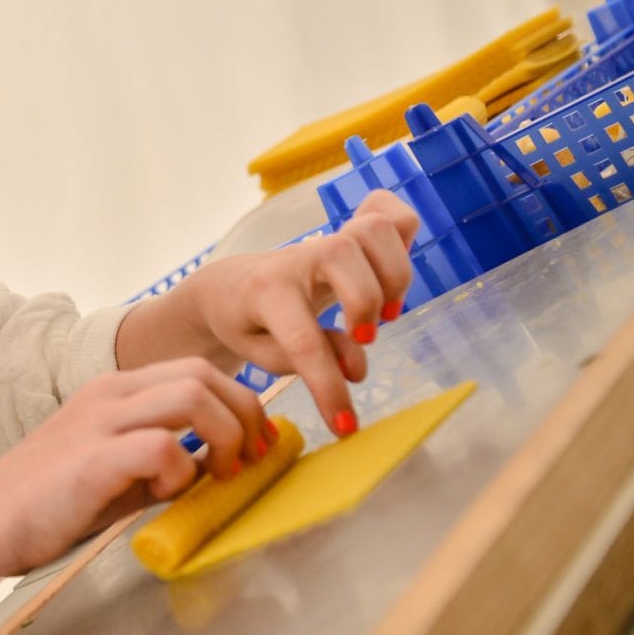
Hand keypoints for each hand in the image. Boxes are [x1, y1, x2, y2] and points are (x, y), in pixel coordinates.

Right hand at [0, 359, 278, 571]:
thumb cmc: (50, 501)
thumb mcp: (116, 467)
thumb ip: (163, 458)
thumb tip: (218, 465)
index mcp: (115, 391)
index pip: (196, 369)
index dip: (240, 402)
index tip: (257, 444)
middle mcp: (109, 394)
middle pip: (203, 373)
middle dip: (245, 415)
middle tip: (249, 461)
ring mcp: (100, 421)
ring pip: (192, 396)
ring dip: (223, 437)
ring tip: (217, 476)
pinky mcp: (93, 458)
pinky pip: (163, 447)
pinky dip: (181, 472)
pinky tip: (163, 495)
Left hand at [180, 190, 419, 435]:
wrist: (229, 286)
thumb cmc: (246, 324)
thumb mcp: (259, 352)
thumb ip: (300, 360)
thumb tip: (356, 368)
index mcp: (264, 292)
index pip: (302, 340)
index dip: (328, 387)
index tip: (345, 425)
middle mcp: (297, 258)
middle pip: (343, 254)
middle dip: (365, 300)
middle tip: (364, 338)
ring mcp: (324, 241)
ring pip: (373, 230)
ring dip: (394, 275)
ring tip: (386, 314)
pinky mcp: (347, 234)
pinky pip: (386, 209)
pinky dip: (404, 232)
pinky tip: (395, 268)